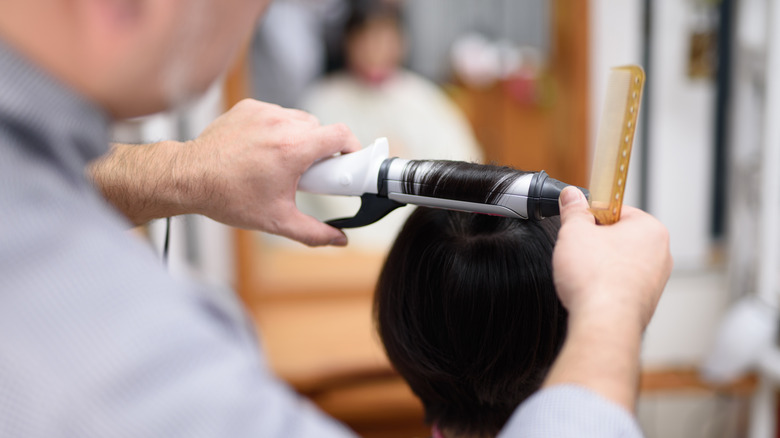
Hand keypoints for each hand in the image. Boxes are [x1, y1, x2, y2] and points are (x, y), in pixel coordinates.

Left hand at [91, 99, 361, 246]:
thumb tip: (340, 240)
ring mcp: (263, 112)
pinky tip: (264, 149)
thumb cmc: (229, 198)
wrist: (188, 179)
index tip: (348, 161)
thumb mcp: (277, 220)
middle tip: (310, 172)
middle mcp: (280, 124)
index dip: (351, 147)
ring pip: (298, 119)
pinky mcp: (248, 107)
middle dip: (321, 149)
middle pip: (320, 129)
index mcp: (293, 149)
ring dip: (299, 137)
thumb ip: (314, 232)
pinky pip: (276, 114)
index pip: (340, 134)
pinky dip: (277, 129)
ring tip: (283, 162)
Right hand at [542, 186, 672, 411]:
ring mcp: (656, 281)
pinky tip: (591, 291)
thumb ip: (573, 210)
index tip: (579, 225)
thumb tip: (571, 196)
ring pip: (621, 262)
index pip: (617, 210)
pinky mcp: (646, 302)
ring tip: (583, 273)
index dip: (591, 217)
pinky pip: (622, 285)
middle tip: (577, 250)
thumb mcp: (574, 232)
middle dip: (597, 242)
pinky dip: (606, 286)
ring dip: (600, 265)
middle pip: (620, 236)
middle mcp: (661, 254)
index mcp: (650, 229)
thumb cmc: (596, 278)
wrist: (604, 322)